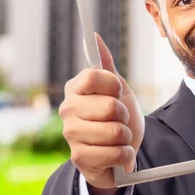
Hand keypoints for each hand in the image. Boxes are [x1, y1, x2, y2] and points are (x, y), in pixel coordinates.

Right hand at [59, 33, 144, 194]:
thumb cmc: (117, 118)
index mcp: (75, 89)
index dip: (113, 85)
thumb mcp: (117, 89)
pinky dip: (125, 155)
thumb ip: (106, 66)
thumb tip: (94, 37)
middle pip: (110, 106)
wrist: (118, 153)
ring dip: (126, 136)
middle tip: (120, 120)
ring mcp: (71, 135)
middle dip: (124, 115)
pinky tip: (118, 154)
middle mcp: (68, 110)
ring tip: (119, 138)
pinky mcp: (79, 158)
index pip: (94, 76)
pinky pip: (115, 152)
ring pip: (115, 131)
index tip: (117, 93)